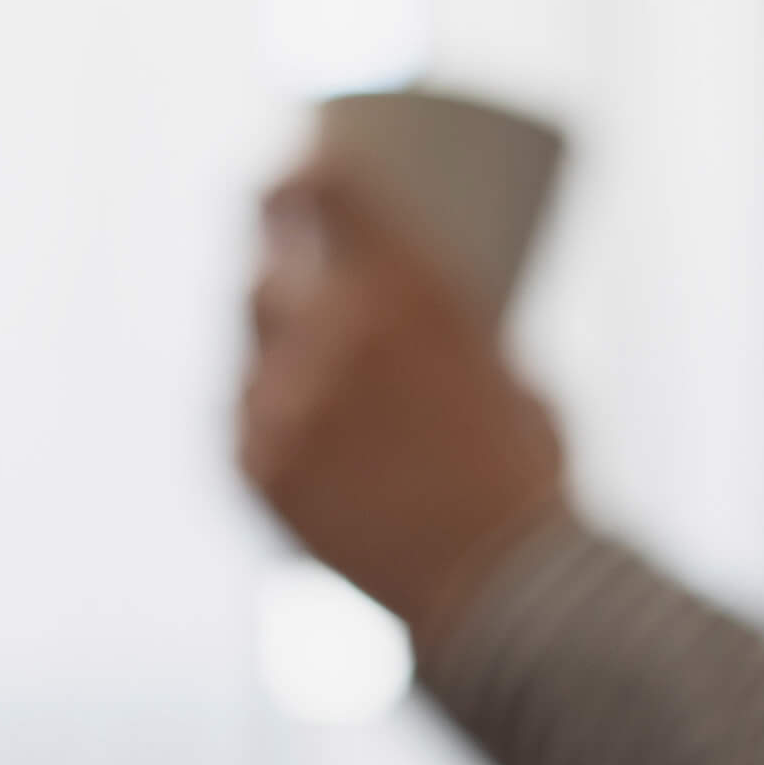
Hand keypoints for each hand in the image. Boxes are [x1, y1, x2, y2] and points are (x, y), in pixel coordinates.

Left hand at [239, 160, 570, 650]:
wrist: (493, 589)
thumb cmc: (524, 477)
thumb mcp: (504, 366)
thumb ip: (444, 333)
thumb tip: (413, 319)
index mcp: (404, 287)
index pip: (319, 191)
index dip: (297, 175)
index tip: (294, 176)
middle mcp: (327, 333)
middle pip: (267, 265)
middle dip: (275, 250)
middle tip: (287, 251)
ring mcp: (279, 404)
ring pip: (248, 342)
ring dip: (268, 332)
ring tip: (295, 342)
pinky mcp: (253, 467)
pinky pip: (239, 414)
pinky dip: (260, 405)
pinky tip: (278, 408)